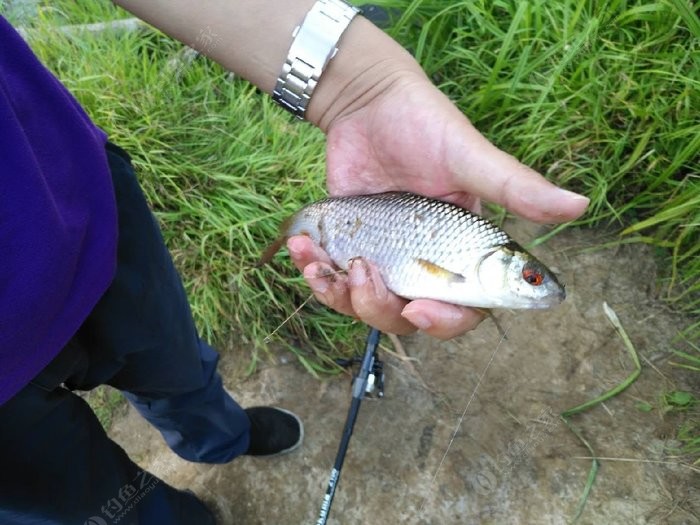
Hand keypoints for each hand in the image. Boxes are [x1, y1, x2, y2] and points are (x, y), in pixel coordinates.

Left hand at [290, 71, 588, 338]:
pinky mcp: (347, 247)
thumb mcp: (469, 157)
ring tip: (318, 264)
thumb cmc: (425, 124)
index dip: (445, 320)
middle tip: (362, 272)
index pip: (463, 308)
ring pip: (364, 307)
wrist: (366, 103)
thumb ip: (516, 187)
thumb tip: (581, 206)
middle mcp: (422, 263)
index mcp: (460, 252)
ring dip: (338, 296)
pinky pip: (332, 282)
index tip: (420, 307)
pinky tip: (303, 254)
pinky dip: (315, 276)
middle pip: (406, 317)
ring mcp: (382, 258)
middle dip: (379, 309)